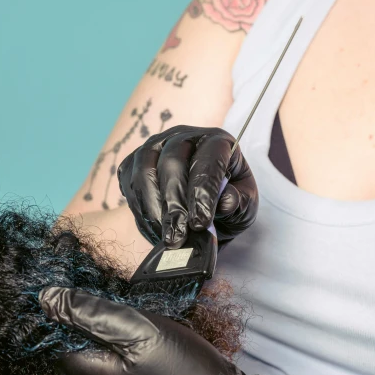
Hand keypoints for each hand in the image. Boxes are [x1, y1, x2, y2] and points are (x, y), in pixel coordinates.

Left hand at [40, 286, 272, 374]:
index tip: (107, 298)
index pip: (54, 331)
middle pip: (74, 345)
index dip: (76, 308)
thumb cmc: (184, 373)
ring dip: (113, 339)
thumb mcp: (137, 330)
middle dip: (93, 324)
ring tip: (145, 328)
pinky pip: (114, 372)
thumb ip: (89, 312)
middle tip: (130, 311)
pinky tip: (152, 349)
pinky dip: (126, 355)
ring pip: (96, 357)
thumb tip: (46, 298)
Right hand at [117, 125, 257, 247]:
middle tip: (178, 236)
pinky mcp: (134, 163)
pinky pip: (130, 183)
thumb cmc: (228, 201)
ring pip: (145, 172)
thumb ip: (238, 202)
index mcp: (217, 142)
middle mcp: (183, 137)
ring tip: (165, 237)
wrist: (204, 206)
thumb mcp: (245, 205)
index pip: (208, 160)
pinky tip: (154, 229)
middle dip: (174, 204)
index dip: (202, 192)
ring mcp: (155, 146)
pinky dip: (140, 210)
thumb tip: (226, 201)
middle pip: (172, 163)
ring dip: (153, 209)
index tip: (200, 223)